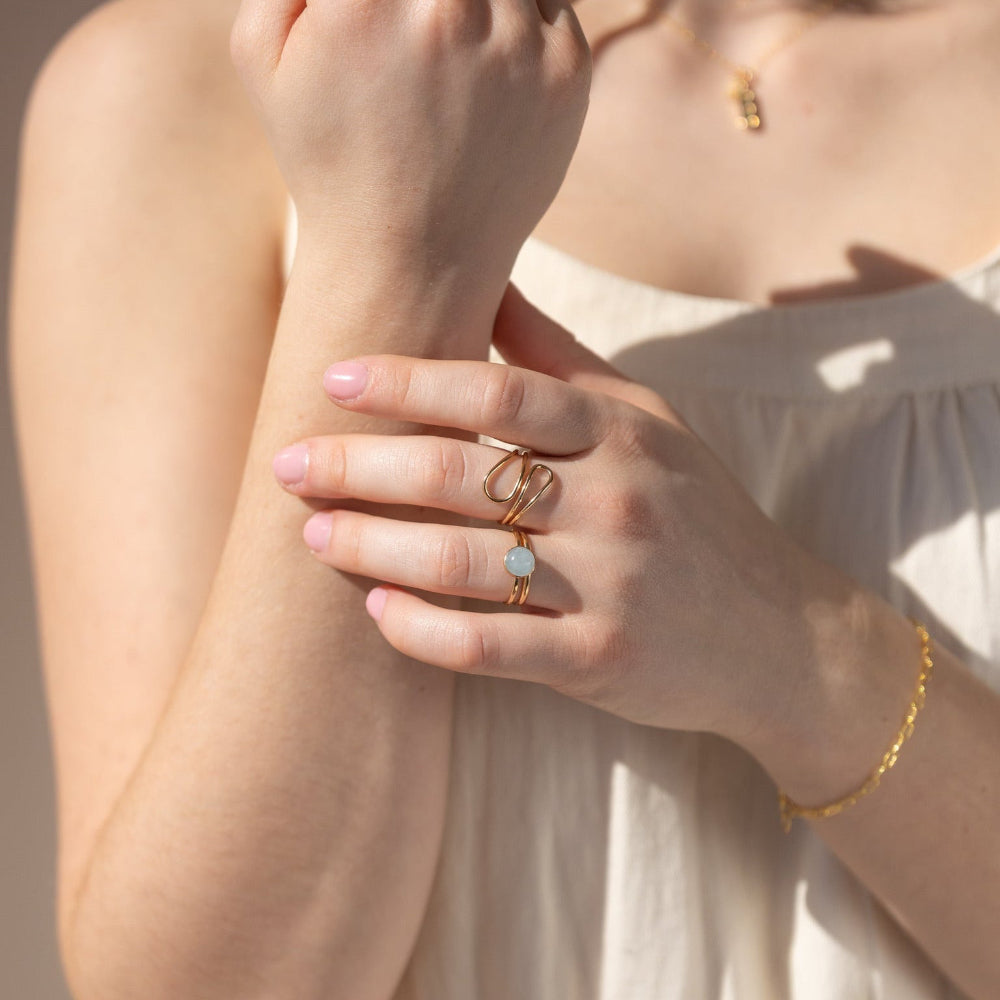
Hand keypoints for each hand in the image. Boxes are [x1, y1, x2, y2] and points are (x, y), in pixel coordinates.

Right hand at [231, 0, 590, 278]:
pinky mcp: (566, 72)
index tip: (389, 12)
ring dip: (480, 2)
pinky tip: (492, 72)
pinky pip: (553, 2)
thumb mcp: (261, 55)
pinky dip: (526, 20)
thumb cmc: (331, 163)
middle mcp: (449, 8)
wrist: (410, 264)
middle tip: (424, 27)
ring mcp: (517, 41)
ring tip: (451, 51)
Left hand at [272, 287, 832, 742]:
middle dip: (362, 464)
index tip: (335, 379)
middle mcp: (617, 500)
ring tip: (312, 533)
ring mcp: (611, 584)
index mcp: (622, 434)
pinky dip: (424, 630)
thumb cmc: (703, 517)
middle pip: (463, 473)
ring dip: (375, 545)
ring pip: (465, 560)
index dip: (408, 381)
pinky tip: (376, 611)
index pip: (499, 393)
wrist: (782, 635)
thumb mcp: (653, 424)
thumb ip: (567, 360)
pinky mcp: (601, 660)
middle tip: (287, 462)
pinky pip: (492, 646)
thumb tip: (492, 285)